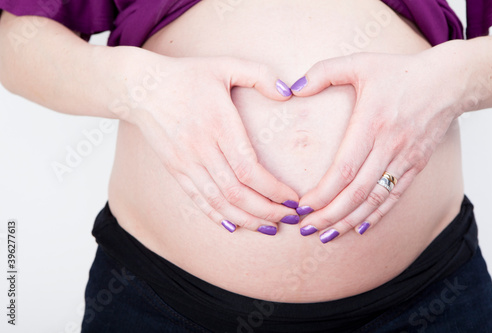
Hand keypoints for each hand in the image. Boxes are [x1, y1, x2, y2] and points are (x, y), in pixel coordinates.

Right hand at [115, 54, 298, 234]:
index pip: (249, 169)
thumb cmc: (186, 76)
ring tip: (269, 227)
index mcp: (219, 125)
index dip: (273, 189)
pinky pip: (197, 200)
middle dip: (266, 210)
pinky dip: (216, 216)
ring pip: (218, 201)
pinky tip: (234, 226)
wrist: (140, 88)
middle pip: (236, 192)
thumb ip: (259, 74)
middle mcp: (202, 149)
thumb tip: (288, 92)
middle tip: (289, 217)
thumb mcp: (224, 65)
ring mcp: (186, 163)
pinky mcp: (175, 170)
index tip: (292, 198)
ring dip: (246, 219)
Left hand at [290, 45, 469, 242]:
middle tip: (307, 229)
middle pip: (357, 192)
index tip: (303, 207)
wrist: (449, 82)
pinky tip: (358, 227)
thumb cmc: (401, 72)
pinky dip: (376, 215)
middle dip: (329, 215)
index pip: (344, 170)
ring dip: (349, 220)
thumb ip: (323, 72)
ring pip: (375, 199)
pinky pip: (394, 196)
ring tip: (327, 235)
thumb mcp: (360, 62)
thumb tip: (293, 88)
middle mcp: (389, 146)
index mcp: (371, 124)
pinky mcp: (416, 166)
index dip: (322, 194)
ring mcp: (405, 159)